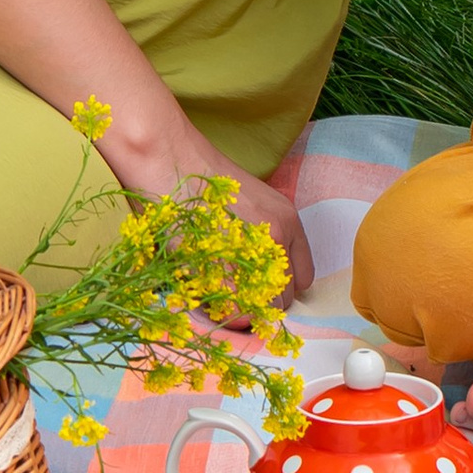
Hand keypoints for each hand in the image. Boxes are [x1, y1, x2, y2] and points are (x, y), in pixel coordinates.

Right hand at [103, 118, 309, 307]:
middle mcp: (280, 237)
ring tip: (218, 294)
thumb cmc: (196, 177)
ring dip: (244, 310)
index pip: (302, 277)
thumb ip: (258, 236)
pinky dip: (225, 313)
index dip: (278, 287)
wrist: (169, 158)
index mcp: (287, 220)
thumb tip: (254, 275)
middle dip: (261, 302)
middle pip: (285, 297)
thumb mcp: (245, 202)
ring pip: (264, 308)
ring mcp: (255, 255)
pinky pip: (238, 312)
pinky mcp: (228, 269)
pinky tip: (207, 295)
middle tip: (232, 294)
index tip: (257, 288)